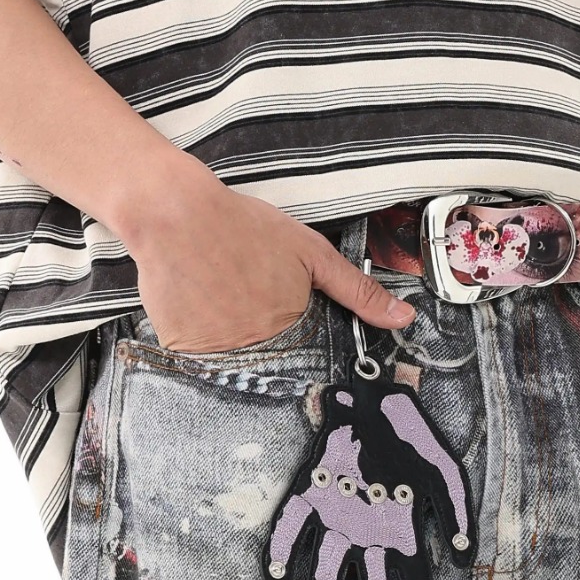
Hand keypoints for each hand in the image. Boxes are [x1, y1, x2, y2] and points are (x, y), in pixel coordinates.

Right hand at [124, 171, 414, 356]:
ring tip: (218, 299)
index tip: (278, 320)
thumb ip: (357, 290)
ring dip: (230, 341)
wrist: (175, 214)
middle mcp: (258, 351)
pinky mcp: (184, 352)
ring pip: (234, 365)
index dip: (295, 344)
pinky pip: (199, 363)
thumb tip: (404, 319)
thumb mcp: (312, 254)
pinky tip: (197, 305)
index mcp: (294, 331)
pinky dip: (200, 341)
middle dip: (261, 339)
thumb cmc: (244, 228)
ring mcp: (219, 355)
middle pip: (270, 366)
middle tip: (241, 301)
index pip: (307, 363)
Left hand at [267, 382, 470, 579]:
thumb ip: (457, 511)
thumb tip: (465, 557)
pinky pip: (292, 526)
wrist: (374, 393)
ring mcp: (336, 521)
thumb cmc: (412, 435)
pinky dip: (285, 548)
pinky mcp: (308, 496)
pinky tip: (280, 576)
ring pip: (329, 573)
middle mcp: (369, 539)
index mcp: (405, 538)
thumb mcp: (446, 470)